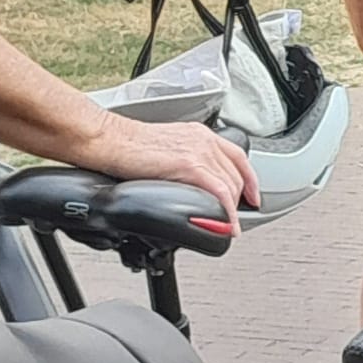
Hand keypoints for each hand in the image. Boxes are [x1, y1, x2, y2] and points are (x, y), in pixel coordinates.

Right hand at [81, 111, 259, 225]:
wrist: (110, 140)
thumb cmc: (128, 146)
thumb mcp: (167, 149)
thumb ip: (184, 162)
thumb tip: (190, 185)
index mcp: (200, 134)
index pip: (238, 157)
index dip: (250, 180)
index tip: (252, 196)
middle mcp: (204, 140)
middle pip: (237, 175)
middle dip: (240, 201)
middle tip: (234, 220)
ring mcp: (199, 151)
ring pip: (231, 185)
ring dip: (233, 211)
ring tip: (229, 228)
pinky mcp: (189, 165)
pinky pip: (219, 192)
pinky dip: (226, 212)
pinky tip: (225, 225)